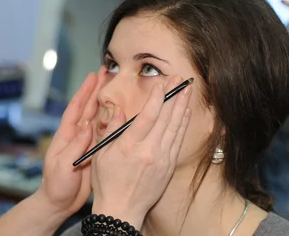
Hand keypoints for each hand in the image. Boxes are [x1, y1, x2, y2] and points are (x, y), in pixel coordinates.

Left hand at [34, 67, 103, 216]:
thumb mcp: (62, 165)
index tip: (92, 76)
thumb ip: (74, 146)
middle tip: (106, 74)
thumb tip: (87, 125)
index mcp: (66, 135)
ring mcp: (86, 143)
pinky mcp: (95, 152)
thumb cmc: (55, 185)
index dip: (84, 91)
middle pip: (89, 108)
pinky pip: (105, 134)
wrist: (59, 204)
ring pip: (98, 118)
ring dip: (106, 103)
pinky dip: (113, 122)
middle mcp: (77, 135)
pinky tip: (122, 114)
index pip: (76, 108)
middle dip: (97, 90)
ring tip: (116, 88)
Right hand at [90, 76, 192, 229]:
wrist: (122, 209)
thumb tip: (119, 110)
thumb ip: (111, 129)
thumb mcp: (101, 154)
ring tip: (187, 90)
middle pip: (166, 118)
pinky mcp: (168, 166)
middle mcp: (149, 151)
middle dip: (174, 96)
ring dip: (182, 107)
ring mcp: (162, 159)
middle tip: (180, 79)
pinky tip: (185, 113)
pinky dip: (182, 124)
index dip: (157, 98)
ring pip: (175, 128)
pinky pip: (178, 141)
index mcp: (130, 146)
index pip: (148, 116)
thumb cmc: (107, 182)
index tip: (162, 83)